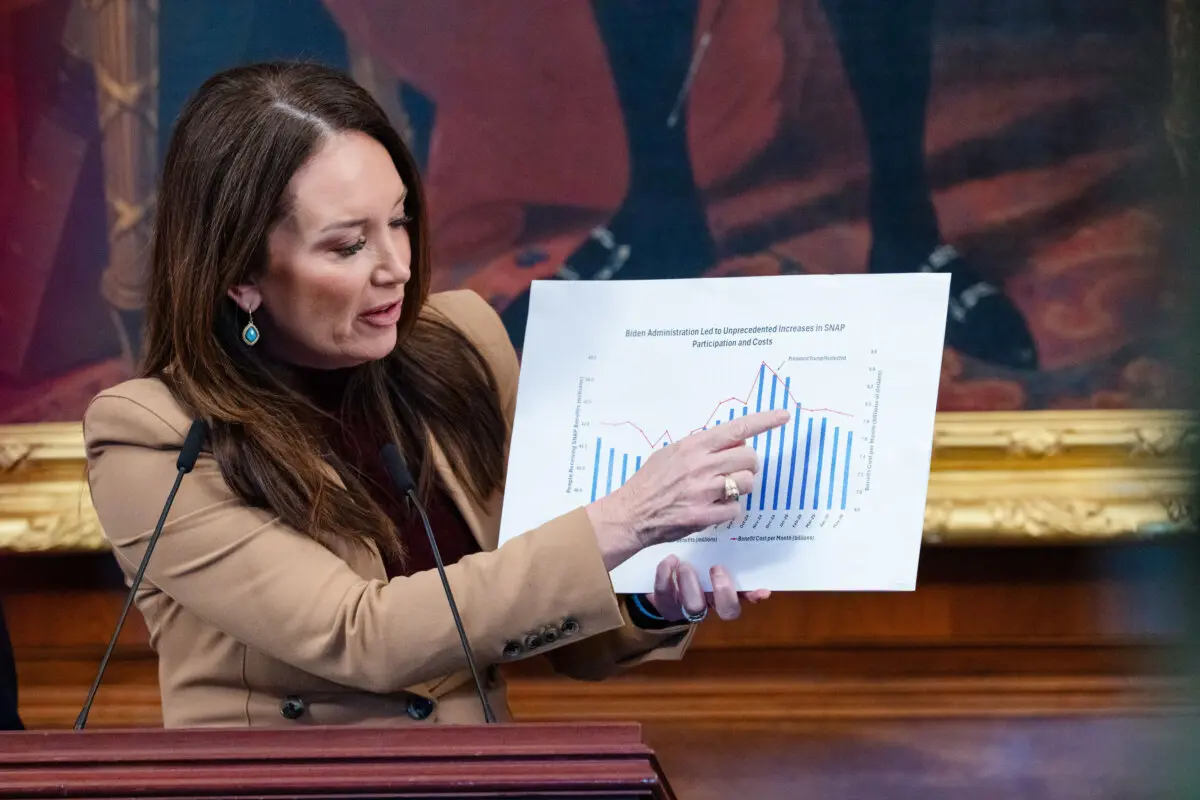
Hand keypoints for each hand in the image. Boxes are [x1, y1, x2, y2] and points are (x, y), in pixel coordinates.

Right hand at [588, 409, 789, 568]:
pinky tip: (715, 508)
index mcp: (694, 446)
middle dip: (748, 464)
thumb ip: (703, 446)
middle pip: (750, 458)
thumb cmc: (651, 481)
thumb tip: (736, 442)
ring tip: (722, 490)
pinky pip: (736, 509)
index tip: (784, 416)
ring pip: (747, 483)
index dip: (764, 421)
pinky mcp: (705, 516)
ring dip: (740, 487)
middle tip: (735, 470)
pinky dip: (730, 509)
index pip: (737, 428)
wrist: (631, 513)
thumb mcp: (672, 452)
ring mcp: (705, 491)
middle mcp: (702, 465)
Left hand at [648, 554, 769, 621]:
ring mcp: (686, 608)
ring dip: (691, 584)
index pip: (746, 599)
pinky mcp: (665, 604)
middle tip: (716, 568)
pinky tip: (670, 560)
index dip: (752, 597)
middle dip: (724, 591)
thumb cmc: (692, 563)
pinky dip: (666, 575)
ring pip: (695, 606)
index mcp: (724, 595)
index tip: (762, 589)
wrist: (659, 576)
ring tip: (685, 564)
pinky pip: (665, 594)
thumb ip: (723, 552)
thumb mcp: (707, 557)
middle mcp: (709, 606)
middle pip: (727, 611)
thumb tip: (740, 524)